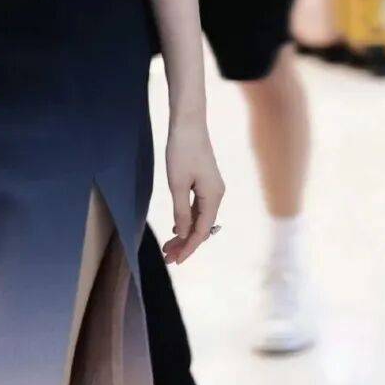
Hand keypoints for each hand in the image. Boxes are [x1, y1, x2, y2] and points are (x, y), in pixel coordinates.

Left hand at [163, 118, 223, 266]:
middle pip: (202, 227)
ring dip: (185, 233)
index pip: (201, 231)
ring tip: (169, 247)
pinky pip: (198, 208)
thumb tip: (183, 233)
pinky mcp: (206, 182)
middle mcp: (217, 194)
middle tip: (167, 258)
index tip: (175, 261)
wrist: (188, 123)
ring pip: (200, 218)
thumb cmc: (181, 151)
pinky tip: (177, 228)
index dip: (189, 248)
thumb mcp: (177, 184)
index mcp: (213, 196)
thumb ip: (181, 211)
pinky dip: (187, 219)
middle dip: (185, 244)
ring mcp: (212, 188)